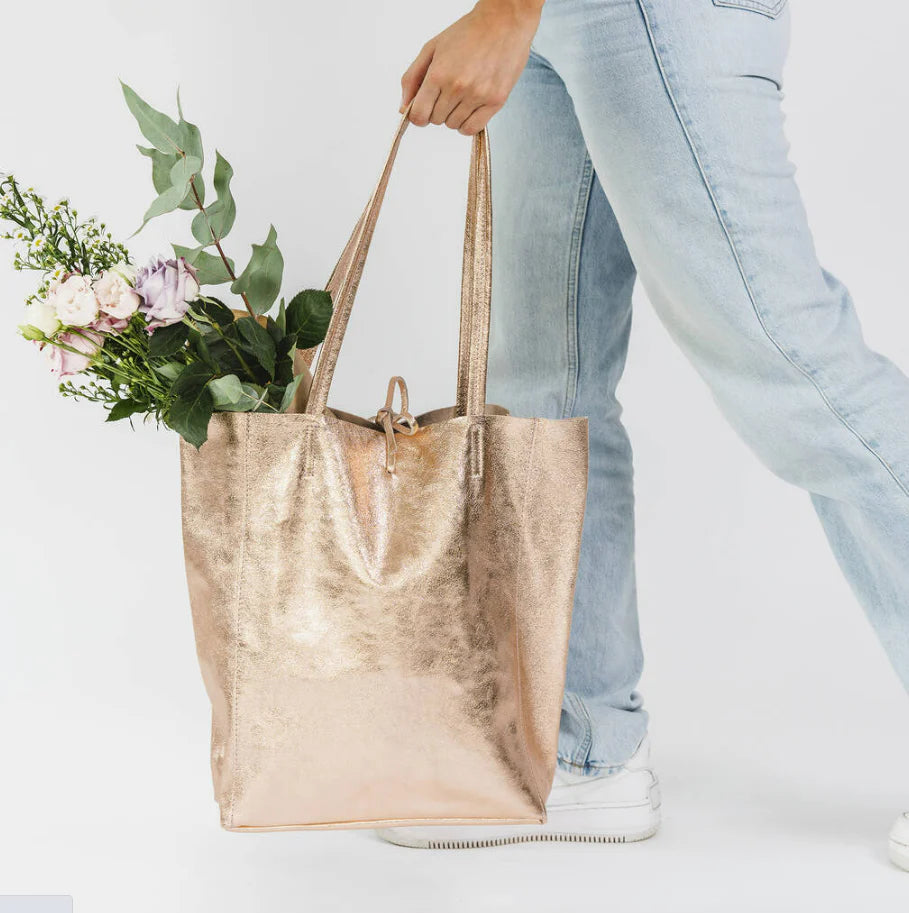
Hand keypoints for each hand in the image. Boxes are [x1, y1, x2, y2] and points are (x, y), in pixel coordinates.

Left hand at [400, 0, 543, 134]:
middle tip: (447, 91)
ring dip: (453, 115)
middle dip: (437, 109)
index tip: (423, 110)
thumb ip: (412, 78)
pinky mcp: (495, 101)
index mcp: (439, 73)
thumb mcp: (432, 48)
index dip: (418, 115)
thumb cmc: (468, 32)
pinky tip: (470, 108)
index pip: (419, 115)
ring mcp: (477, 96)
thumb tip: (403, 108)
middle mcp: (457, 87)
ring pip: (453, 125)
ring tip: (462, 94)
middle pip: (436, 120)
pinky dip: (467, 124)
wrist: (504, 22)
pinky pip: (472, 128)